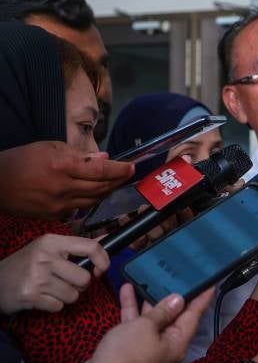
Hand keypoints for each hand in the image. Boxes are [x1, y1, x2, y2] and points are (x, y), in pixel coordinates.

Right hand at [0, 142, 132, 218]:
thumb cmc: (20, 160)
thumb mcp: (49, 147)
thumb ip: (79, 154)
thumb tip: (104, 158)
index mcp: (61, 166)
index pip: (100, 169)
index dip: (119, 169)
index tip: (131, 166)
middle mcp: (63, 188)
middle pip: (101, 187)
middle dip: (118, 181)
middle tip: (127, 174)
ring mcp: (59, 205)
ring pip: (94, 200)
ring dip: (107, 192)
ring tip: (115, 183)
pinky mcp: (54, 216)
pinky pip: (80, 209)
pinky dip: (91, 200)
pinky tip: (95, 194)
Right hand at [0, 234, 109, 313]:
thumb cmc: (26, 265)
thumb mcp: (48, 248)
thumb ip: (76, 247)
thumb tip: (104, 240)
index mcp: (52, 241)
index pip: (91, 247)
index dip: (103, 261)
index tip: (101, 270)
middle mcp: (45, 256)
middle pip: (84, 278)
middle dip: (79, 285)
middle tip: (64, 282)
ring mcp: (37, 276)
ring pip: (73, 295)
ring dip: (65, 296)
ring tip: (50, 289)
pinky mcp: (30, 295)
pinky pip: (59, 306)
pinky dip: (53, 305)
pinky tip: (41, 297)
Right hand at [83, 284, 212, 362]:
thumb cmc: (127, 353)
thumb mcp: (146, 327)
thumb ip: (162, 312)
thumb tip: (179, 301)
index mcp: (178, 342)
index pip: (194, 315)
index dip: (201, 298)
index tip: (209, 284)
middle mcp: (166, 345)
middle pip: (173, 316)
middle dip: (172, 296)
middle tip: (179, 275)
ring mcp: (148, 346)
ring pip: (152, 319)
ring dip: (148, 299)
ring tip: (151, 276)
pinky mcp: (131, 347)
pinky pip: (135, 325)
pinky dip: (132, 309)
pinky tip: (127, 289)